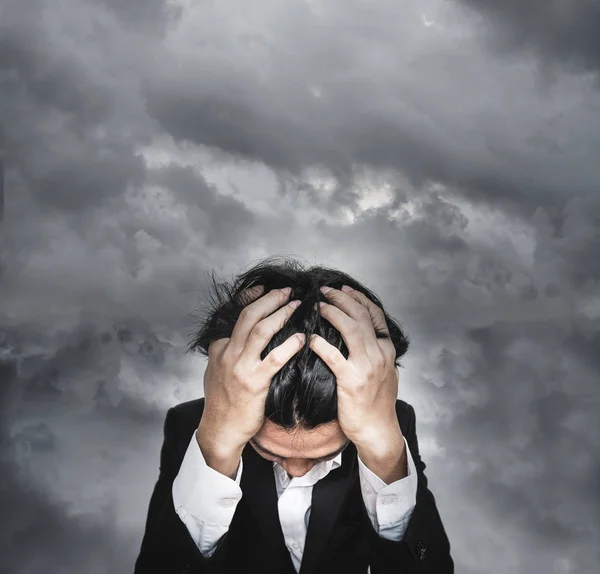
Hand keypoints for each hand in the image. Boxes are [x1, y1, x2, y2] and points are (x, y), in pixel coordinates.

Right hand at [198, 285, 304, 459]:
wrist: (221, 429)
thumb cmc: (223, 401)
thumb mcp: (216, 370)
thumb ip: (227, 350)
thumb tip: (240, 335)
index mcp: (220, 348)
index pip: (236, 315)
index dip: (251, 297)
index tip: (264, 287)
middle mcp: (228, 353)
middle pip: (249, 316)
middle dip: (270, 299)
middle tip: (287, 290)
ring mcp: (240, 367)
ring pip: (261, 331)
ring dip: (280, 314)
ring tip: (296, 305)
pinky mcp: (254, 382)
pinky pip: (274, 359)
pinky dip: (288, 345)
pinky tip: (301, 338)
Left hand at [309, 285, 401, 452]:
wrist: (377, 430)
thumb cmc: (377, 403)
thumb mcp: (384, 372)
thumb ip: (376, 352)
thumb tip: (364, 336)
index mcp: (387, 350)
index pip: (375, 315)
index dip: (359, 298)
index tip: (345, 288)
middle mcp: (379, 354)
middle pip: (361, 316)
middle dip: (342, 298)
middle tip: (326, 290)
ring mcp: (367, 367)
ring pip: (351, 329)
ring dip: (333, 313)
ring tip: (319, 305)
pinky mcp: (351, 381)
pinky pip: (334, 356)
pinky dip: (320, 344)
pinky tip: (310, 338)